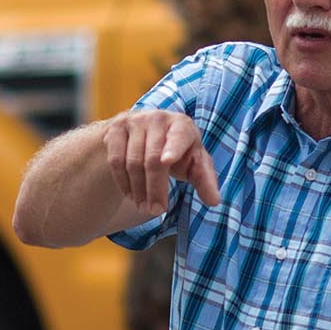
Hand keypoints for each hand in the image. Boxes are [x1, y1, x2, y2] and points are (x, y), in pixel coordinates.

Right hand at [103, 110, 220, 216]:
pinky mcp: (116, 129)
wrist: (147, 131)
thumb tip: (214, 202)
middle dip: (154, 189)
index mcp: (182, 125)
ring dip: (138, 190)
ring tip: (144, 207)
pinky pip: (115, 161)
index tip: (167, 161)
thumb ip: (205, 180)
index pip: (178, 138)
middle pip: (152, 159)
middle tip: (156, 211)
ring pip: (132, 163)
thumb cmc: (179, 151)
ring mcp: (134, 121)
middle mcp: (157, 118)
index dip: (173, 149)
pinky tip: (131, 195)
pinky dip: (123, 182)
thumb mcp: (194, 163)